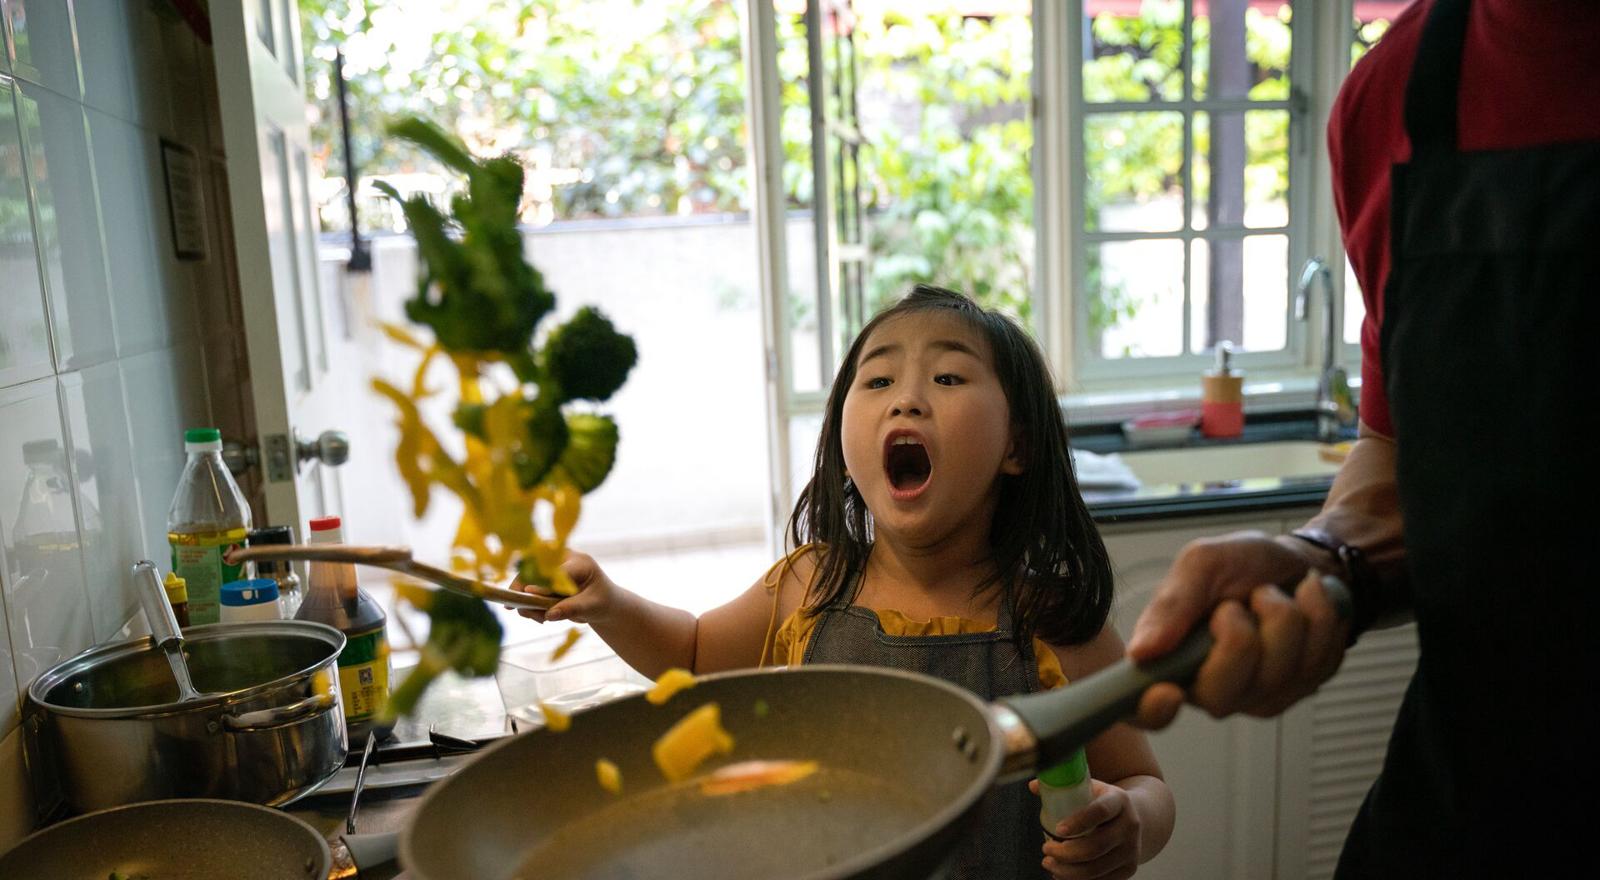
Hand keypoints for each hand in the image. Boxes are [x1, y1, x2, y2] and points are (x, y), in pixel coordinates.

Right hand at [511, 551, 618, 623]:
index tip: (528, 595)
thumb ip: (571, 609)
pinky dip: (528, 605)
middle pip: (534, 569)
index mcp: (579, 562)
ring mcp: (550, 568)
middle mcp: (561, 560)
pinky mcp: (542, 580)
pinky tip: (541, 616)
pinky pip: (525, 591)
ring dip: (525, 602)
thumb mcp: (591, 607)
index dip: (542, 584)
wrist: (603, 603)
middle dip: (524, 591)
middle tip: (523, 610)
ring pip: (525, 580)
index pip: (557, 571)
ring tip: (540, 619)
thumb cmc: (601, 601)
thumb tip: (549, 614)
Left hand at [1031, 779, 1140, 878]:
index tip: (1057, 829)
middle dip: (1065, 853)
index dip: (1078, 821)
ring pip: (1096, 868)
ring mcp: (1132, 849)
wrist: (1133, 817)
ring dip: (1068, 871)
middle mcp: (1130, 825)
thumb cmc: (1102, 802)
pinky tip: (1063, 875)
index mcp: (1119, 800)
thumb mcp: (1088, 788)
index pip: (1100, 811)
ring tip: (1049, 863)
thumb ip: (1062, 787)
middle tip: (1046, 849)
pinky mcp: (1129, 868)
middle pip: (1096, 846)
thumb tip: (1032, 786)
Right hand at [1125, 530, 1350, 728]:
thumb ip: (1172, 604)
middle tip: (1238, 604)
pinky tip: (1304, 608)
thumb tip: (1141, 653)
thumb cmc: (1242, 565)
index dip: (1151, 711)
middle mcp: (1208, 689)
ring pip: (1277, 671)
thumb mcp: (1201, 564)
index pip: (1144, 712)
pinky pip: (1318, 662)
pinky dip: (1317, 619)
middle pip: (1219, 692)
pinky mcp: (1299, 692)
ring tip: (1273, 598)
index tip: (1167, 692)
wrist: (1300, 561)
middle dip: (1239, 635)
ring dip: (1284, 615)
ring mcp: (1256, 696)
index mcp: (1168, 661)